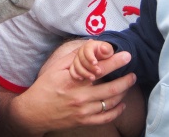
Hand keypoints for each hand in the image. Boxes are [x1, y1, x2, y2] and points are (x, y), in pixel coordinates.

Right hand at [0, 40, 136, 134]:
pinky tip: (121, 103)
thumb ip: (74, 58)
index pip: (100, 69)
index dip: (116, 61)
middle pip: (111, 88)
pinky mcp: (84, 121)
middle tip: (133, 73)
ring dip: (123, 93)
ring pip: (111, 103)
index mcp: (74, 80)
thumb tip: (90, 46)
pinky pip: (106, 117)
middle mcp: (80, 96)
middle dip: (126, 80)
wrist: (34, 112)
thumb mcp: (55, 67)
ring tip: (128, 85)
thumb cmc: (44, 87)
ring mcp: (84, 111)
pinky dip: (117, 111)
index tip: (126, 56)